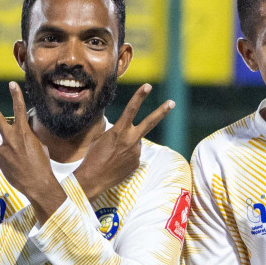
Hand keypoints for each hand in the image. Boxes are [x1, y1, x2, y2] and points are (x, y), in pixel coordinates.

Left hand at [0, 82, 63, 219]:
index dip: (16, 95)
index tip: (12, 84)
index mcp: (24, 133)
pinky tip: (19, 169)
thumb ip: (26, 138)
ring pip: (6, 145)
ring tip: (24, 163)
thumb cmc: (42, 165)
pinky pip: (4, 157)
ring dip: (14, 152)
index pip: (19, 109)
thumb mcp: (39, 146)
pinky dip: (11, 161)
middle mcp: (10, 139)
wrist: (38, 185)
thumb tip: (17, 139)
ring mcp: (2, 150)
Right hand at [72, 83, 173, 197]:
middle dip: (162, 111)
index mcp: (119, 131)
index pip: (131, 109)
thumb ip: (115, 132)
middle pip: (150, 122)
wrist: (93, 179)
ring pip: (135, 142)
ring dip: (127, 145)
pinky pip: (133, 155)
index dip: (139, 96)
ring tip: (113, 156)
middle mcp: (131, 140)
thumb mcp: (100, 139)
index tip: (148, 86)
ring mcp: (136, 152)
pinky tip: (116, 163)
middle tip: (172, 102)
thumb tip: (124, 132)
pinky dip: (126, 157)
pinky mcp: (137, 163)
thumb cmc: (93, 157)